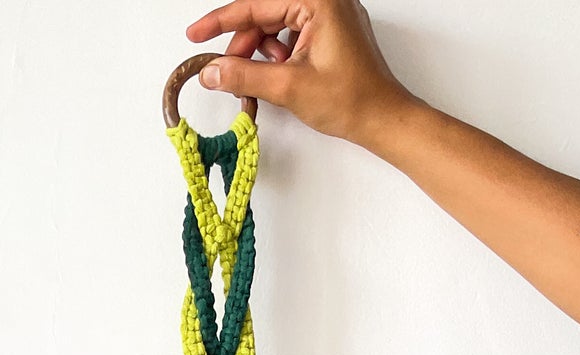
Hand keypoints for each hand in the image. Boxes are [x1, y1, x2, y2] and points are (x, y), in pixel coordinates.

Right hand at [185, 0, 416, 148]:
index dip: (221, 21)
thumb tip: (211, 71)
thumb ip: (244, 75)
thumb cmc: (351, 99)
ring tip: (259, 80)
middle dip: (243, 44)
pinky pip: (293, 34)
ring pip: (277, 26)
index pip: (257, 4)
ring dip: (260, 53)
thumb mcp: (288, 87)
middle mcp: (326, 0)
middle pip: (266, 14)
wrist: (383, 118)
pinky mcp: (332, 32)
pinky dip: (277, 56)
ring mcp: (330, 15)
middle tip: (226, 73)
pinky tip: (277, 76)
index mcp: (318, 0)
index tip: (196, 34)